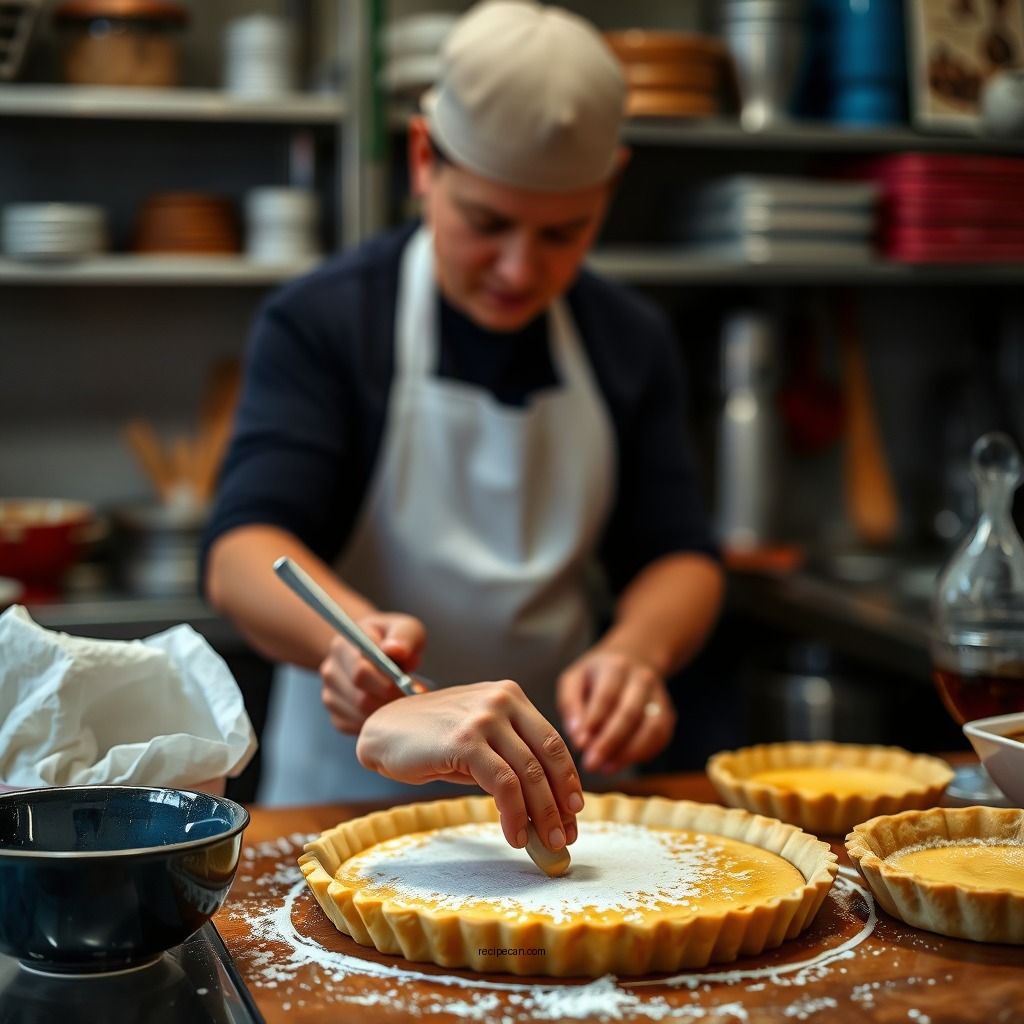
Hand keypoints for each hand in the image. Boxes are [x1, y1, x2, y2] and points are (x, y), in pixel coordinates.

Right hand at [319, 612, 425, 733]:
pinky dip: (378, 724)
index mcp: (343, 645)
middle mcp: (330, 670)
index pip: (360, 672)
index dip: (387, 683)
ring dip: (387, 713)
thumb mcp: (405, 628)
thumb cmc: (393, 640)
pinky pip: (357, 729)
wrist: (377, 653)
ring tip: (403, 700)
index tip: (408, 684)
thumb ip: (404, 636)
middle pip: (360, 698)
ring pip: (360, 716)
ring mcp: (330, 694)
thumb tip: (395, 650)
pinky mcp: (336, 715)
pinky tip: (389, 710)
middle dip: (391, 701)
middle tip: (412, 697)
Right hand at [356, 680, 583, 851]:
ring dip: (541, 814)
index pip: (552, 741)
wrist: (384, 731)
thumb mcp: (480, 740)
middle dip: (560, 802)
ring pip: (528, 773)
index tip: (575, 810)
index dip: (568, 780)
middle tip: (566, 835)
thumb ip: (511, 759)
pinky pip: (502, 784)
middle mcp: (502, 700)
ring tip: (545, 842)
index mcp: (511, 695)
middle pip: (547, 757)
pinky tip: (513, 835)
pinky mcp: (465, 741)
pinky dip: (513, 814)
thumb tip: (547, 808)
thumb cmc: (432, 740)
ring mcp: (484, 718)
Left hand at [557, 650, 675, 774]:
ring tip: (605, 767)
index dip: (594, 722)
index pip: (606, 696)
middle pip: (630, 713)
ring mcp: (659, 696)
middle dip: (609, 742)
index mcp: (616, 666)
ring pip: (651, 729)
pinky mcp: (668, 714)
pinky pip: (660, 739)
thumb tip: (576, 735)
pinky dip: (641, 755)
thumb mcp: (574, 680)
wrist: (633, 661)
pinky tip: (619, 762)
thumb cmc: (596, 677)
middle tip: (591, 764)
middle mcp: (642, 679)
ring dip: (628, 753)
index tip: (580, 744)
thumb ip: (570, 704)